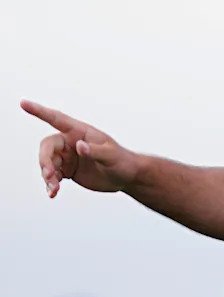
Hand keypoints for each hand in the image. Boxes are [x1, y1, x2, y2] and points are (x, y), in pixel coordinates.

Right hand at [22, 99, 139, 197]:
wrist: (127, 177)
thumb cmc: (123, 162)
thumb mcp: (111, 156)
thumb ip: (95, 151)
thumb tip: (79, 146)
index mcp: (80, 132)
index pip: (57, 119)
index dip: (39, 111)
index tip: (23, 103)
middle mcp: (71, 142)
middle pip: (48, 147)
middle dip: (45, 161)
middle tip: (49, 175)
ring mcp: (68, 156)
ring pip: (48, 163)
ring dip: (47, 175)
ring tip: (53, 188)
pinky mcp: (68, 170)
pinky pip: (53, 175)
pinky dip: (51, 184)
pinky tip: (53, 193)